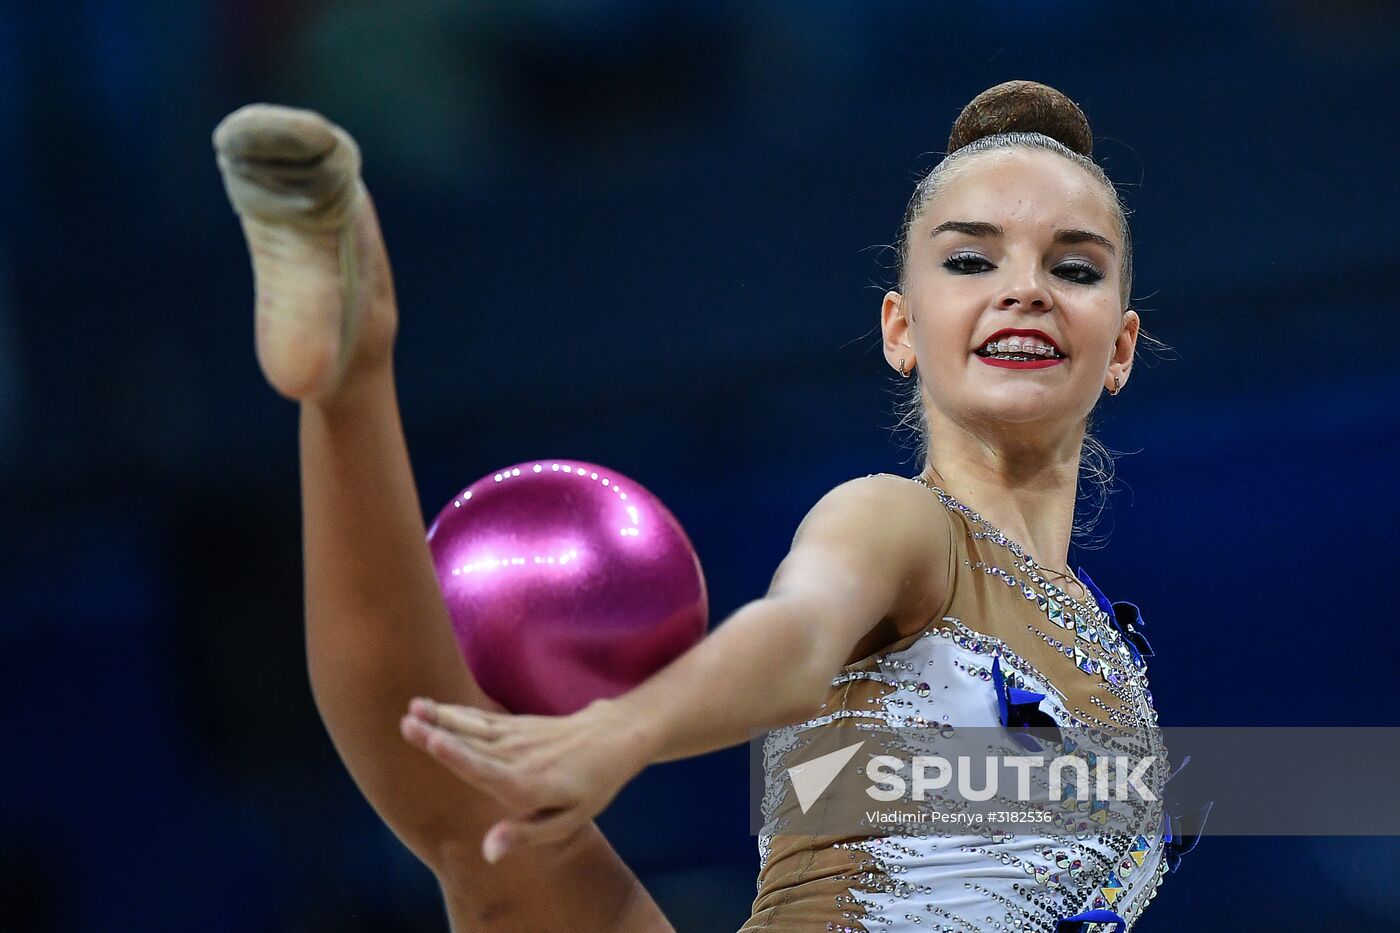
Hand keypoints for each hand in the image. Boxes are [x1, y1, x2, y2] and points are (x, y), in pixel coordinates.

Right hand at [400, 696, 652, 863]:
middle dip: (437, 733)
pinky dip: (455, 713)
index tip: (434, 741)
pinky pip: (481, 719)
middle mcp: (520, 757)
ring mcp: (518, 736)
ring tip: (412, 708)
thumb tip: (487, 852)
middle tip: (406, 723)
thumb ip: (524, 834)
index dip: (458, 756)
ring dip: (441, 717)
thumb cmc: (590, 787)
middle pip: (473, 745)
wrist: (613, 739)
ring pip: (473, 727)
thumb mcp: (567, 821)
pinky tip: (432, 708)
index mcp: (529, 784)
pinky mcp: (517, 724)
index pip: (487, 769)